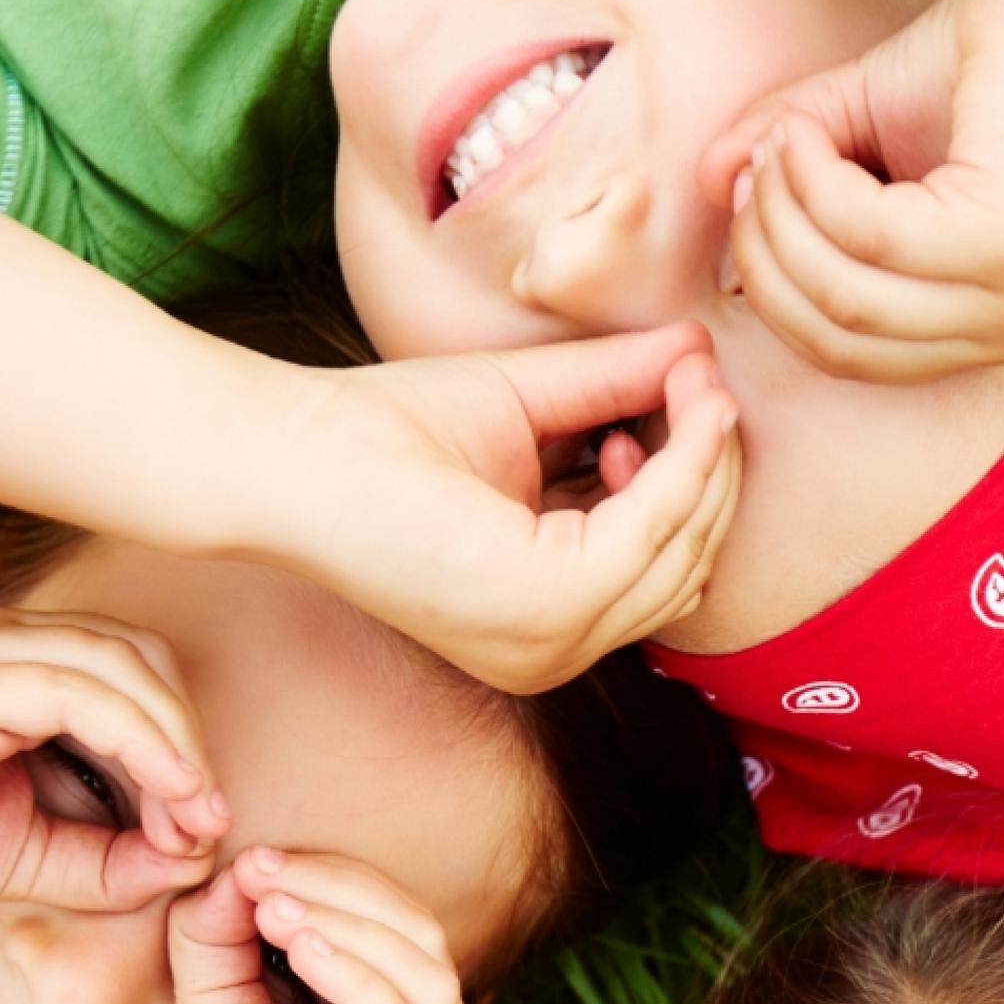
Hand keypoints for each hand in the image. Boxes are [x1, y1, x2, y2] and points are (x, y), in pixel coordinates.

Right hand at [0, 603, 226, 915]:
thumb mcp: (19, 860)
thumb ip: (103, 860)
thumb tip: (192, 862)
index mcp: (3, 665)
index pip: (129, 674)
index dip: (182, 744)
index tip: (203, 828)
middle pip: (139, 658)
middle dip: (189, 740)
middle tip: (209, 822)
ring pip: (118, 665)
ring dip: (176, 743)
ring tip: (199, 815)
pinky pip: (73, 691)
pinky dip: (138, 741)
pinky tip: (166, 796)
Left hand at [106, 850, 467, 1003]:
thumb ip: (224, 938)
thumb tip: (239, 865)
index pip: (399, 933)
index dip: (338, 881)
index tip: (256, 859)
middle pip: (423, 944)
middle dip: (345, 890)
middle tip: (264, 869)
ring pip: (426, 982)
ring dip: (350, 925)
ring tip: (275, 904)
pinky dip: (359, 979)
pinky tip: (301, 946)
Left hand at [242, 326, 740, 695]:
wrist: (289, 449)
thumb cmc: (382, 431)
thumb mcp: (530, 405)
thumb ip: (614, 387)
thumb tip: (701, 351)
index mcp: (543, 620)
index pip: (664, 565)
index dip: (696, 479)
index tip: (693, 394)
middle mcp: (550, 652)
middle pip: (689, 565)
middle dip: (714, 471)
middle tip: (704, 384)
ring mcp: (547, 644)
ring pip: (683, 553)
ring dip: (702, 462)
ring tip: (686, 386)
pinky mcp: (541, 609)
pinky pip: (652, 535)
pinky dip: (679, 466)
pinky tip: (662, 410)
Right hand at [693, 0, 1003, 381]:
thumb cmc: (978, 61)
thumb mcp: (859, 126)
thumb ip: (787, 166)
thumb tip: (710, 183)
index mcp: (988, 327)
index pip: (846, 353)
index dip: (775, 283)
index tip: (750, 193)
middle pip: (836, 337)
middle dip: (769, 251)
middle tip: (756, 163)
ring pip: (846, 296)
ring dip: (787, 210)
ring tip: (784, 136)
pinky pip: (871, 240)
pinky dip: (819, 182)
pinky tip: (813, 127)